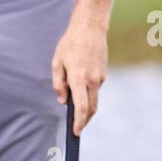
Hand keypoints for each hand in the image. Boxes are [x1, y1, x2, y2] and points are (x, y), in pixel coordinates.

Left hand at [50, 17, 108, 136]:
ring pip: (94, 98)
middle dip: (85, 120)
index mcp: (78, 78)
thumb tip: (62, 101)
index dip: (79, 122)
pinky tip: (80, 84)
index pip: (81, 107)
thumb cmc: (70, 44)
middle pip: (91, 108)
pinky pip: (95, 88)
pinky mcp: (104, 74)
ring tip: (74, 105)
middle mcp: (92, 80)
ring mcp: (100, 77)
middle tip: (77, 128)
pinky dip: (88, 92)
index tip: (76, 132)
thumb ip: (58, 83)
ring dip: (86, 105)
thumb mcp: (57, 62)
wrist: (90, 28)